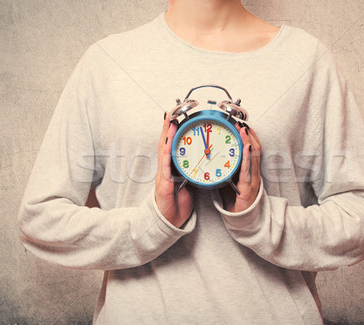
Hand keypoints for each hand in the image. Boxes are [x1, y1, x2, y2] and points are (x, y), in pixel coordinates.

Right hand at [155, 113, 193, 227]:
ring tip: (170, 122)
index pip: (171, 145)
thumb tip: (200, 161)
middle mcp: (165, 168)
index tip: (175, 117)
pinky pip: (165, 165)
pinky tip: (168, 144)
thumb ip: (190, 171)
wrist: (170, 219)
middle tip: (171, 113)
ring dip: (166, 136)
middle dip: (167, 128)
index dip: (172, 131)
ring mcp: (163, 174)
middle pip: (165, 143)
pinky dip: (166, 153)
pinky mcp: (164, 182)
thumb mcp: (186, 183)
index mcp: (171, 167)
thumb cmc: (177, 203)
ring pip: (163, 151)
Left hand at [220, 122, 260, 212]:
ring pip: (254, 156)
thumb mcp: (233, 181)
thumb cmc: (238, 201)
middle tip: (242, 123)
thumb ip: (230, 169)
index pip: (253, 149)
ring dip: (249, 141)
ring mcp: (253, 178)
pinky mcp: (249, 185)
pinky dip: (248, 157)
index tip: (243, 125)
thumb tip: (218, 157)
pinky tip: (247, 148)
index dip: (249, 136)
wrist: (243, 218)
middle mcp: (254, 172)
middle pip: (256, 149)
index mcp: (250, 170)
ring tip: (244, 130)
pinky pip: (249, 168)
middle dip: (250, 134)